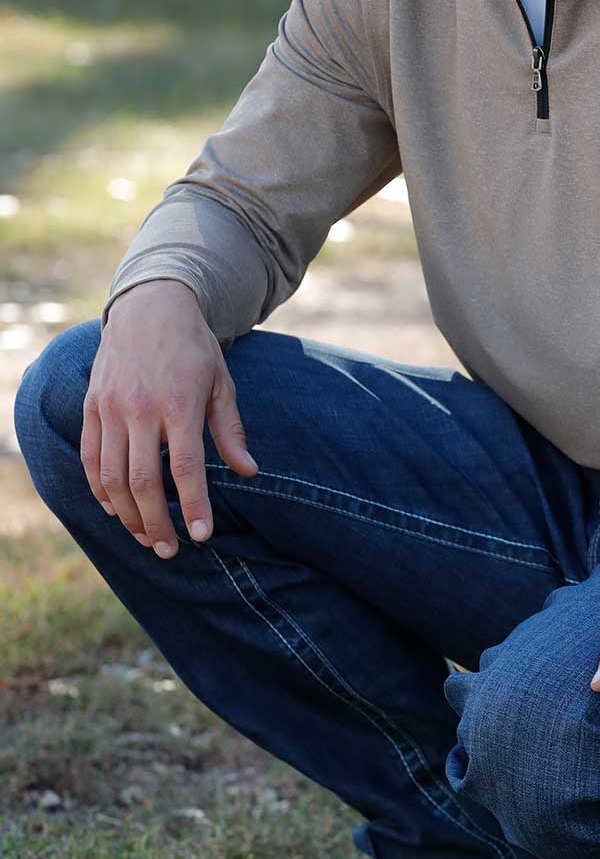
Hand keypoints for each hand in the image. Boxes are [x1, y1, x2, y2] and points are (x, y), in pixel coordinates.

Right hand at [80, 281, 258, 558]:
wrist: (151, 308)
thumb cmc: (193, 349)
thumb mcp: (221, 383)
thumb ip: (230, 430)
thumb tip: (249, 472)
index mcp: (179, 403)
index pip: (185, 467)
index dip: (194, 506)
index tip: (203, 536)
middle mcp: (141, 408)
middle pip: (142, 481)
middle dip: (156, 523)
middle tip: (169, 550)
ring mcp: (111, 408)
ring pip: (111, 476)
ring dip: (127, 514)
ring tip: (144, 537)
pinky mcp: (92, 406)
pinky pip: (91, 457)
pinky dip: (100, 489)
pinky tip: (115, 509)